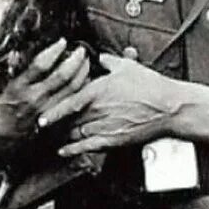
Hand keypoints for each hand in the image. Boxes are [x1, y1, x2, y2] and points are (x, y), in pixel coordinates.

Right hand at [0, 39, 90, 153]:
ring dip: (82, 72)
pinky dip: (83, 87)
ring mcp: (47, 109)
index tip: (62, 41)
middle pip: (62, 77)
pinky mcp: (55, 117)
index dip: (53, 52)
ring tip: (87, 59)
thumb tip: (4, 52)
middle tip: (81, 48)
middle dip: (75, 60)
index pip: (40, 66)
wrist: (0, 137)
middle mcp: (35, 98)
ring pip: (72, 89)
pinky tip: (86, 76)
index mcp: (18, 87)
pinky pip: (74, 100)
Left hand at [55, 55, 186, 155]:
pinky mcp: (113, 140)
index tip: (40, 116)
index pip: (68, 103)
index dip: (52, 111)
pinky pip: (87, 147)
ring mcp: (105, 127)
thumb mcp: (127, 66)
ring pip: (74, 134)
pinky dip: (72, 150)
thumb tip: (99, 57)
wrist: (168, 107)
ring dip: (61, 135)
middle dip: (54, 124)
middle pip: (67, 121)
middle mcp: (98, 111)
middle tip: (42, 126)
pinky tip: (63, 151)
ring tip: (50, 135)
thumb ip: (108, 62)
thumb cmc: (150, 86)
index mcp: (98, 91)